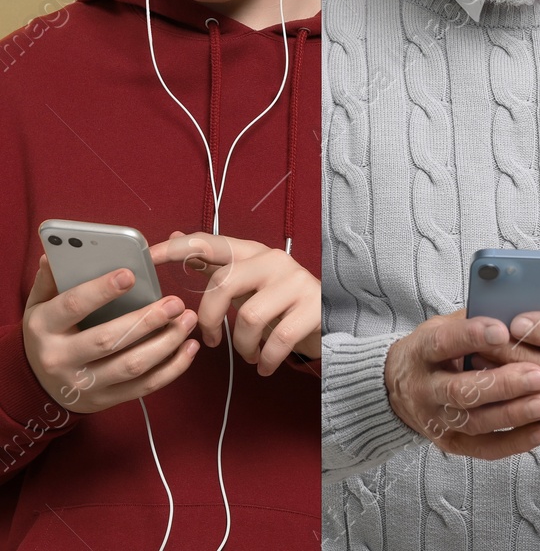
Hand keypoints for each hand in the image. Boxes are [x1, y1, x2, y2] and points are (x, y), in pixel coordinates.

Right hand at [22, 256, 199, 413]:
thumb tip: (54, 255)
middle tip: (175, 302)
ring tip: (188, 320)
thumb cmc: (48, 335)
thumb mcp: (39, 305)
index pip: (73, 306)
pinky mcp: (106, 399)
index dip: (102, 290)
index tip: (130, 274)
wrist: (37, 385)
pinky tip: (189, 347)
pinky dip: (173, 368)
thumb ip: (52, 280)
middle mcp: (61, 358)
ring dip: (166, 343)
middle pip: (108, 340)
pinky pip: (145, 386)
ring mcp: (84, 384)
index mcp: (43, 328)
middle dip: (146, 320)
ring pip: (131, 365)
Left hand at [150, 231, 319, 375]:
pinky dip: (265, 359)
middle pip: (225, 282)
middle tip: (212, 339)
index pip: (210, 242)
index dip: (178, 247)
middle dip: (211, 318)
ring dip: (243, 346)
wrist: (330, 319)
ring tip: (249, 354)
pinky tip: (264, 365)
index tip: (149, 255)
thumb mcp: (246, 283)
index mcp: (253, 253)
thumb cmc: (279, 302)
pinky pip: (277, 339)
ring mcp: (296, 282)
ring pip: (250, 316)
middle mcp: (274, 260)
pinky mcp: (314, 307)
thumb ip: (213, 264)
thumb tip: (177, 235)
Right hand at [384, 310, 539, 458]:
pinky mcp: (450, 442)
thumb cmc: (436, 351)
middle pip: (461, 390)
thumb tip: (518, 309)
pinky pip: (483, 447)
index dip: (472, 337)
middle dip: (502, 384)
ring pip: (474, 421)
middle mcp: (425, 389)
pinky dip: (513, 442)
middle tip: (538, 375)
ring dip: (512, 414)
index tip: (504, 331)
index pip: (444, 343)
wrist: (399, 387)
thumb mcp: (445, 325)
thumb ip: (476, 318)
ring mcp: (436, 419)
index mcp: (422, 352)